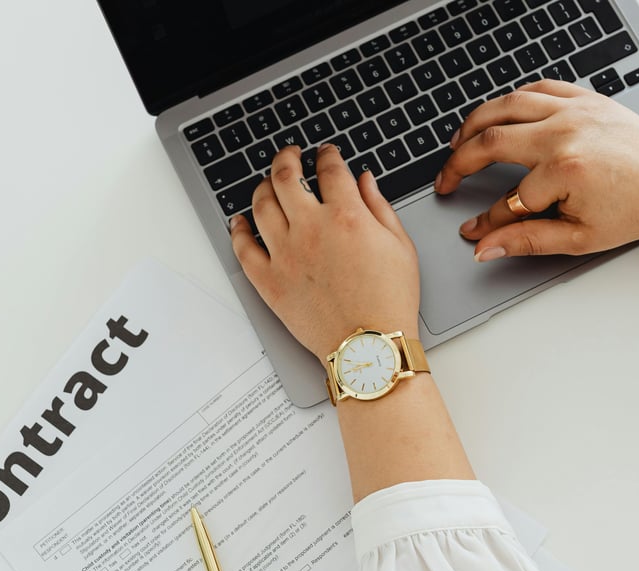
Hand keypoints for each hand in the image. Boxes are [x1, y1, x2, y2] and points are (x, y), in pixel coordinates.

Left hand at [231, 144, 418, 362]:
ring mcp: (285, 255)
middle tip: (290, 155)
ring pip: (261, 205)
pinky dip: (237, 230)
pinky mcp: (269, 282)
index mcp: (346, 216)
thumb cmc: (389, 302)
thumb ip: (380, 207)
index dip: (327, 155)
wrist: (368, 348)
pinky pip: (242, 248)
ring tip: (268, 184)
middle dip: (287, 158)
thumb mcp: (400, 247)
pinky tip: (239, 222)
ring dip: (263, 186)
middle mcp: (311, 229)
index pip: (329, 169)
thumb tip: (364, 181)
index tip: (325, 154)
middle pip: (286, 177)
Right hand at [435, 80, 638, 261]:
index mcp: (565, 170)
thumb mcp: (576, 239)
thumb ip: (524, 241)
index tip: (472, 230)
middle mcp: (566, 133)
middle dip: (459, 163)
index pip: (508, 200)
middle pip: (491, 140)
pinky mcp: (586, 99)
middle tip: (446, 179)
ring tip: (457, 143)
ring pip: (506, 106)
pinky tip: (496, 116)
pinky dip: (511, 100)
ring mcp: (576, 110)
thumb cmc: (632, 212)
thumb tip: (484, 247)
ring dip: (474, 123)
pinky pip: (538, 89)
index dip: (485, 220)